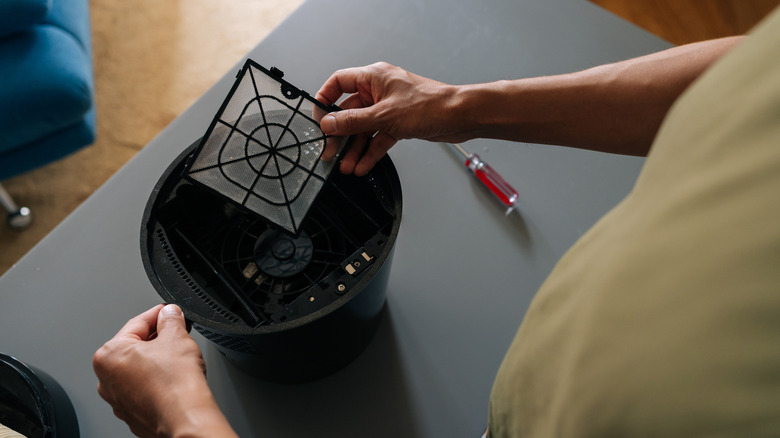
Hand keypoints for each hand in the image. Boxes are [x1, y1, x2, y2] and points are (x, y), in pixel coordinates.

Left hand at [93, 304, 235, 437]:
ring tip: (179, 359)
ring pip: (140, 369)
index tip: (169, 312)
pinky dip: (157, 381)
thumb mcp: (177, 336)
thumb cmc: (175, 384)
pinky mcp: (133, 414)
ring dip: (157, 361)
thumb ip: (170, 319)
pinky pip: (144, 389)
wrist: (185, 417)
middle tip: (178, 333)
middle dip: (158, 338)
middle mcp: (106, 379)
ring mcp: (118, 400)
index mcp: (109, 355)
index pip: (137, 324)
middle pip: (136, 347)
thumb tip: (169, 313)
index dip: (158, 314)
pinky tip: (174, 379)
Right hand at [316, 62, 467, 175]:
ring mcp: (389, 108)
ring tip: (346, 166)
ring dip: (354, 148)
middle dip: (340, 134)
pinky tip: (362, 166)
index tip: (317, 118)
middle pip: (350, 112)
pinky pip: (378, 138)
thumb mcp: (384, 116)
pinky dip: (370, 152)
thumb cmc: (430, 105)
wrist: (459, 117)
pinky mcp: (398, 123)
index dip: (325, 99)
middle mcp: (379, 91)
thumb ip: (353, 122)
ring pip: (364, 129)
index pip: (339, 82)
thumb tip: (329, 124)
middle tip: (329, 152)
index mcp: (374, 77)